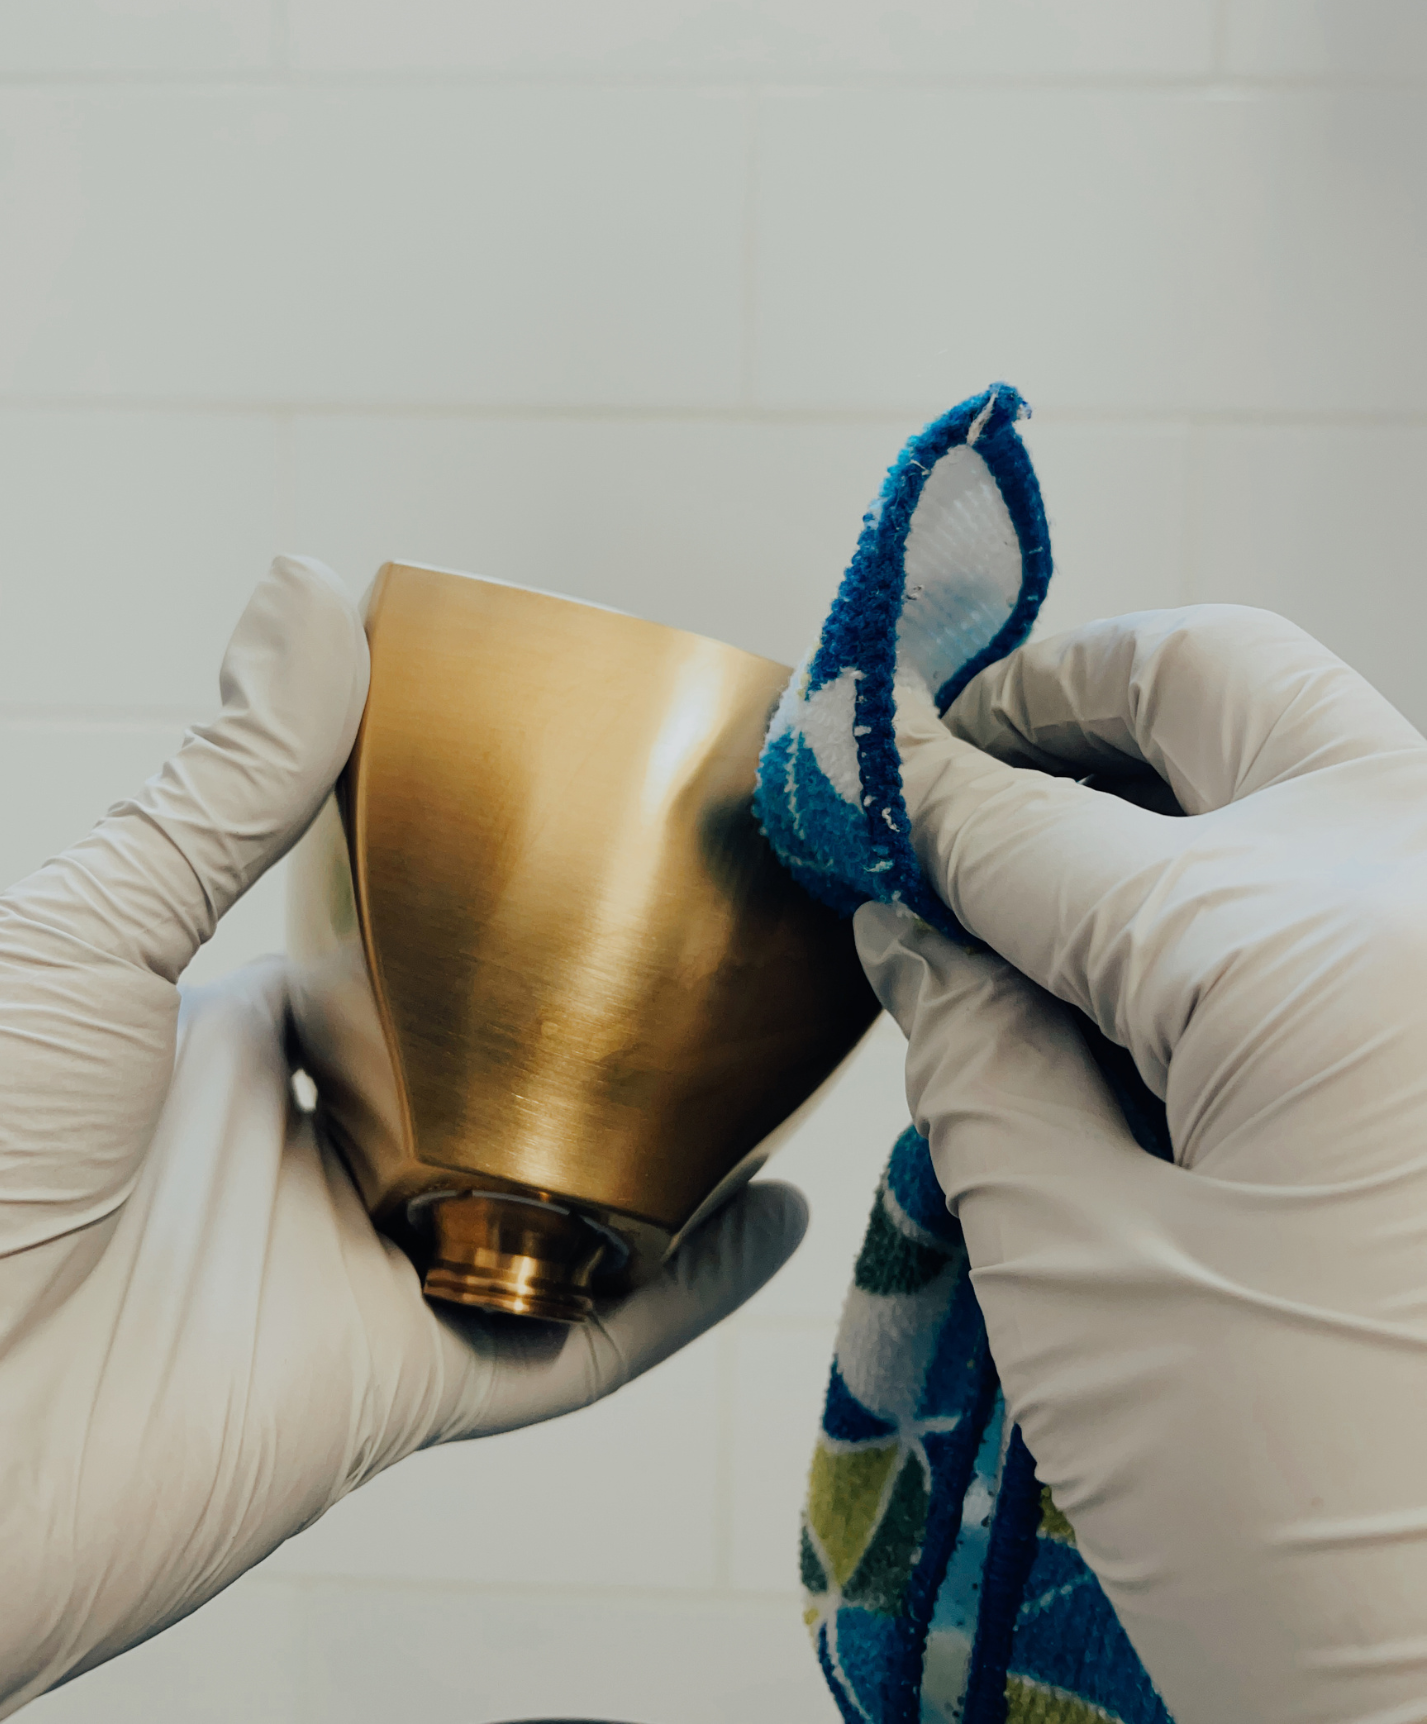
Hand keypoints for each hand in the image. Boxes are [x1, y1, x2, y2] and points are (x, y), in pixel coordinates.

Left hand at [0, 557, 804, 1723]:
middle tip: (711, 929)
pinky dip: (680, 1292)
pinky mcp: (394, 1387)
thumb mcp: (84, 933)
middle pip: (488, 1074)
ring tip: (769, 1049)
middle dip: (589, 1016)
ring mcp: (354, 1274)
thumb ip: (220, 786)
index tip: (589, 824)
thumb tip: (309, 589)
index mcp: (226, 1042)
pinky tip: (768, 1212)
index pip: (392, 954)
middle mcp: (302, 1153)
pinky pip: (575, 1340)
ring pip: (549, 1200)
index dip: (485, 897)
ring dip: (656, 1144)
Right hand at [855, 607, 1426, 1723]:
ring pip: (1314, 748)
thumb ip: (982, 1057)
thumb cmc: (1311, 1530)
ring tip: (1035, 863)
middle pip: (1221, 678)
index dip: (909, 795)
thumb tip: (911, 918)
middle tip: (956, 763)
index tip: (835, 774)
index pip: (1039, 820)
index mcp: (1311, 955)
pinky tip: (1145, 959)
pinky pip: (1371, 863)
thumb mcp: (1085, 1281)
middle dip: (1063, 695)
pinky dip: (1244, 862)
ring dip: (1163, 769)